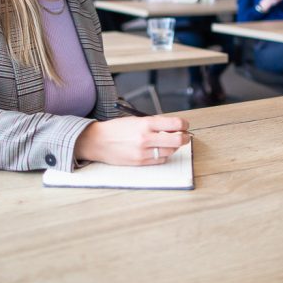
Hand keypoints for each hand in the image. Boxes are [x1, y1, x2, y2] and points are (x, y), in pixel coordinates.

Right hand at [74, 115, 190, 165]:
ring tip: (169, 142)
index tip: (185, 125)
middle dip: (185, 138)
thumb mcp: (136, 120)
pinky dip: (163, 155)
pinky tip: (158, 150)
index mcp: (145, 123)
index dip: (184, 125)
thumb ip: (154, 123)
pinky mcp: (139, 162)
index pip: (175, 123)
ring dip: (173, 147)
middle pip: (177, 140)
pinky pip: (160, 160)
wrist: (97, 141)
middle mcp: (145, 138)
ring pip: (170, 151)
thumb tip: (174, 127)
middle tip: (185, 136)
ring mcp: (143, 152)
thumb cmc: (117, 129)